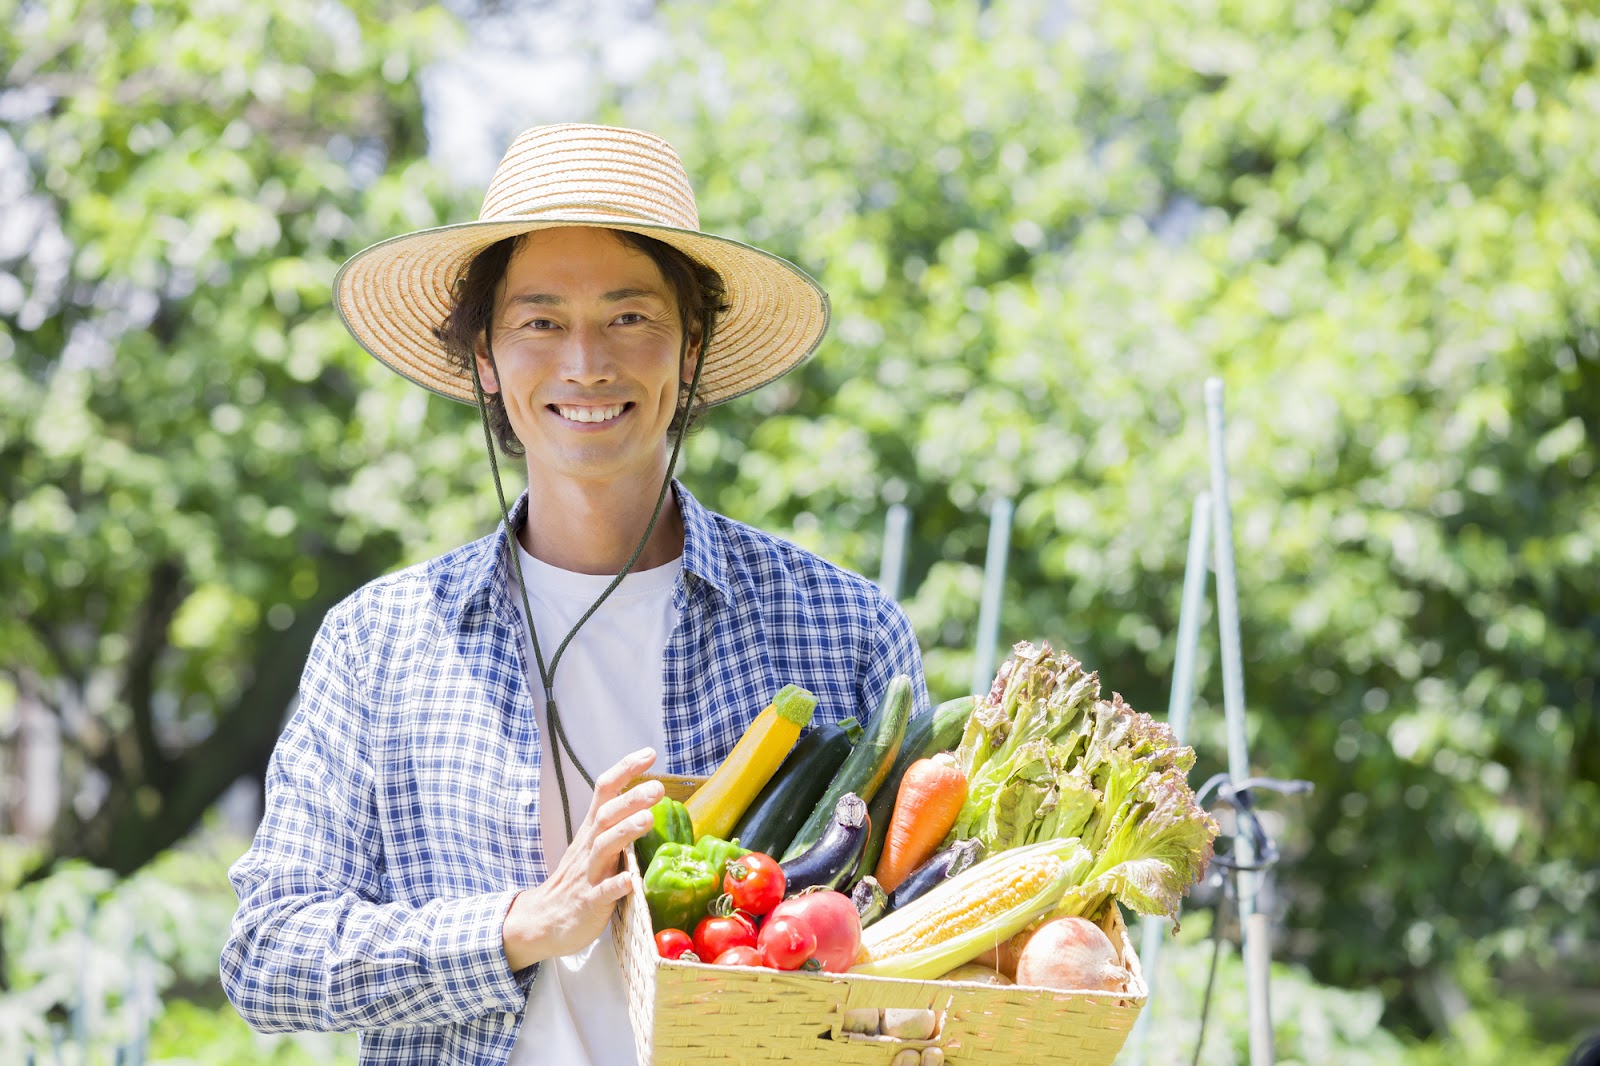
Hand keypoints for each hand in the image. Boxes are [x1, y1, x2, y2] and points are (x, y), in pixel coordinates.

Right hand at [501, 747, 663, 970]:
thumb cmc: (578, 879)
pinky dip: (616, 885)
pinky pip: (602, 893)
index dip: (626, 770)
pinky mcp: (588, 903)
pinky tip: (631, 880)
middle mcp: (589, 847)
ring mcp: (588, 875)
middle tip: (658, 788)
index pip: (606, 791)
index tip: (650, 753)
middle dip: (631, 799)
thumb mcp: (593, 845)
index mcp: (592, 830)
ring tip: (647, 820)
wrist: (543, 920)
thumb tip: (646, 801)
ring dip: (625, 832)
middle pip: (606, 815)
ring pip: (604, 848)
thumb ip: (615, 825)